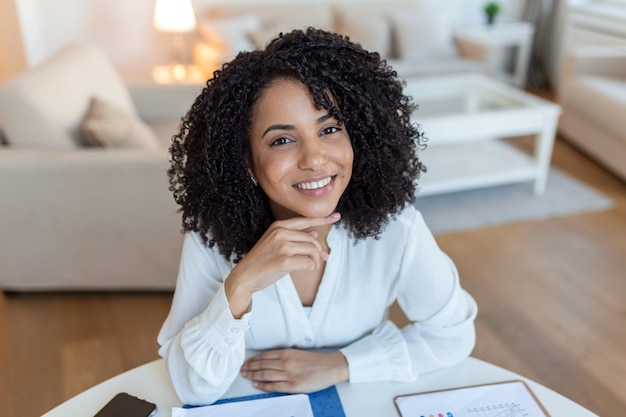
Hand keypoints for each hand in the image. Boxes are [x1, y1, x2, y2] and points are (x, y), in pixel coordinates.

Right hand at [225, 213, 340, 317]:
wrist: (245, 276)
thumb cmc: (262, 260)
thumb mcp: (276, 243)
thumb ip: (294, 236)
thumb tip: (314, 233)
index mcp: (278, 226)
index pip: (305, 220)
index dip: (323, 219)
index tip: (337, 216)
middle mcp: (280, 233)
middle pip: (312, 239)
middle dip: (320, 250)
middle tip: (324, 258)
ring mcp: (282, 246)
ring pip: (312, 250)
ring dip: (316, 260)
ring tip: (312, 265)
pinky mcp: (284, 261)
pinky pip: (308, 263)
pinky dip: (310, 267)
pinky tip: (305, 269)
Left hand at [240, 349, 348, 392]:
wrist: (330, 367)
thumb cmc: (315, 361)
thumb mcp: (297, 354)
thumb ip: (284, 356)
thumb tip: (269, 361)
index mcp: (286, 353)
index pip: (264, 356)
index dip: (253, 360)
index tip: (246, 362)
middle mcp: (285, 362)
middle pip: (262, 365)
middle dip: (249, 368)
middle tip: (242, 370)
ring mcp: (289, 374)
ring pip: (265, 374)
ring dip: (253, 376)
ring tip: (245, 376)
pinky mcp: (293, 385)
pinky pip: (274, 386)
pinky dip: (263, 385)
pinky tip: (256, 385)